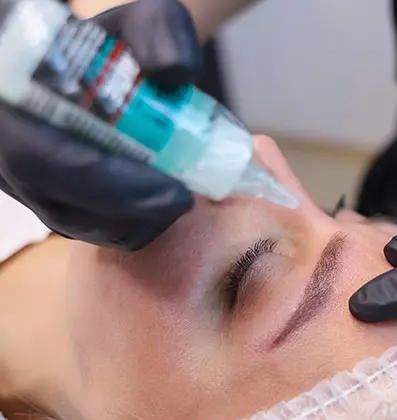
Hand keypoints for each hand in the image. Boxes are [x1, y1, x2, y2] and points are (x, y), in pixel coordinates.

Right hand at [0, 0, 201, 249]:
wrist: (82, 61)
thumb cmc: (109, 42)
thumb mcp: (141, 21)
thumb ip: (161, 32)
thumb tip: (176, 75)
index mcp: (8, 92)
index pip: (39, 157)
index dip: (109, 184)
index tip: (173, 189)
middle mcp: (1, 143)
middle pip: (55, 203)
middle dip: (128, 212)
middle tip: (182, 202)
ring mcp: (14, 173)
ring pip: (67, 221)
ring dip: (129, 223)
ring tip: (174, 201)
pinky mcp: (38, 192)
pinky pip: (75, 225)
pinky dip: (122, 225)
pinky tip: (156, 206)